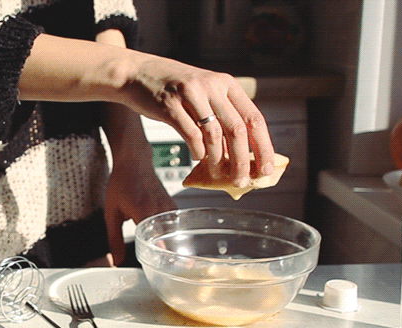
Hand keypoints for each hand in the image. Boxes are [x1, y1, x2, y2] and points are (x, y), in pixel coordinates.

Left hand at [104, 150, 176, 265]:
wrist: (134, 161)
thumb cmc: (121, 183)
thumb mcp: (112, 213)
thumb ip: (114, 239)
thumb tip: (116, 261)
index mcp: (145, 213)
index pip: (159, 244)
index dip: (162, 259)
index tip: (162, 270)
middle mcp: (161, 210)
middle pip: (172, 242)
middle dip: (171, 258)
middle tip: (170, 271)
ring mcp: (170, 208)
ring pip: (177, 235)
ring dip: (174, 248)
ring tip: (174, 262)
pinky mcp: (173, 206)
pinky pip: (177, 227)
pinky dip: (175, 237)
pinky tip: (170, 245)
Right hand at [116, 57, 275, 187]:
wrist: (135, 73)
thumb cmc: (170, 89)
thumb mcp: (202, 93)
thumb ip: (220, 115)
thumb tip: (238, 154)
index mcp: (226, 83)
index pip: (254, 118)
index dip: (264, 146)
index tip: (267, 169)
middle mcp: (211, 86)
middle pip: (237, 130)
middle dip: (243, 161)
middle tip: (242, 180)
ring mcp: (190, 94)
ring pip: (215, 135)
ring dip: (218, 160)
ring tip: (217, 174)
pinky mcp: (169, 105)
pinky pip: (191, 135)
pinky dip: (197, 152)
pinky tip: (197, 159)